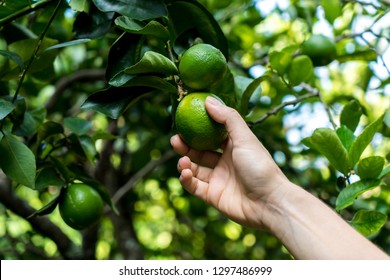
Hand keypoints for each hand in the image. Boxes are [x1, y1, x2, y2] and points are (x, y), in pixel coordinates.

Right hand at [170, 96, 289, 229]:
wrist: (270, 202)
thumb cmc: (260, 167)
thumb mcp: (244, 137)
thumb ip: (227, 118)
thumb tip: (208, 100)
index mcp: (234, 147)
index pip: (212, 135)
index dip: (198, 129)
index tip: (184, 121)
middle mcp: (225, 162)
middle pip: (200, 151)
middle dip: (185, 146)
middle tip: (175, 139)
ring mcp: (218, 179)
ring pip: (194, 169)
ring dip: (184, 163)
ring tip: (182, 161)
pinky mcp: (213, 196)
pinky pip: (194, 186)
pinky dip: (186, 180)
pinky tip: (185, 173)